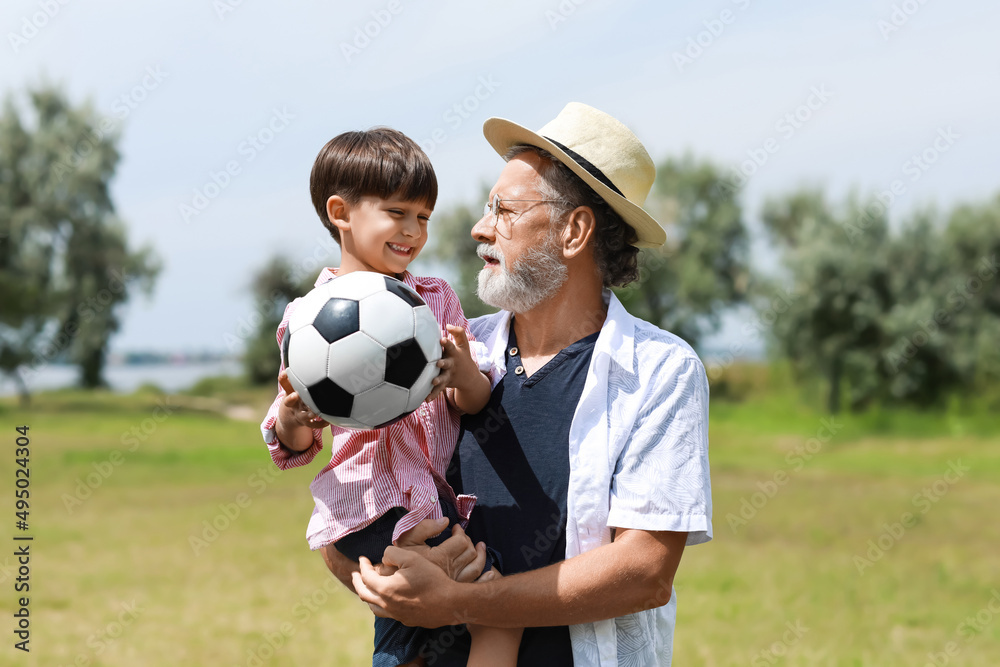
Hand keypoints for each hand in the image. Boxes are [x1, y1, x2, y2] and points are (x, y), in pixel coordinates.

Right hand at [278, 369, 328, 428]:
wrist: (291, 416)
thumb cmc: (298, 392)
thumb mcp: (295, 382)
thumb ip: (301, 368)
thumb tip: (308, 342)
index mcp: (290, 391)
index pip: (284, 383)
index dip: (284, 378)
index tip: (286, 372)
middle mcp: (293, 403)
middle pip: (288, 401)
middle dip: (292, 397)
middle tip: (297, 394)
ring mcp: (299, 413)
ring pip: (302, 415)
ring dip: (310, 412)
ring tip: (317, 410)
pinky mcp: (307, 422)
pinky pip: (314, 425)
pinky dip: (322, 422)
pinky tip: (331, 420)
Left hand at [353, 548, 468, 626]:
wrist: (449, 603)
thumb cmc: (431, 578)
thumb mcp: (411, 558)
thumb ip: (392, 554)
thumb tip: (384, 559)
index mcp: (385, 589)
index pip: (366, 577)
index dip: (362, 566)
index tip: (362, 558)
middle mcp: (387, 605)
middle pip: (364, 594)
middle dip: (357, 582)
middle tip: (355, 573)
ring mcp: (396, 615)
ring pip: (374, 608)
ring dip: (368, 596)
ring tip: (368, 588)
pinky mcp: (406, 620)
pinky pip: (387, 613)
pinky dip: (381, 604)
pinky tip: (388, 600)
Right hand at [394, 517, 486, 582]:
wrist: (392, 589)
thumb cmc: (397, 563)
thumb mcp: (406, 540)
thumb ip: (425, 527)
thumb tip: (445, 521)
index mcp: (439, 557)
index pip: (460, 541)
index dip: (460, 532)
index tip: (456, 529)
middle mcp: (449, 571)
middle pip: (470, 553)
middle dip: (469, 541)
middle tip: (463, 537)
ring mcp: (453, 583)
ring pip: (476, 568)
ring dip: (481, 556)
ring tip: (480, 548)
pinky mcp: (454, 593)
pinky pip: (475, 586)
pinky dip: (486, 578)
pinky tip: (491, 573)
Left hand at [424, 325, 479, 403]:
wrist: (470, 378)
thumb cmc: (463, 356)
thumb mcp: (464, 344)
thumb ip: (458, 332)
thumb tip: (447, 325)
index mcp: (454, 354)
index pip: (450, 346)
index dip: (447, 342)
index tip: (442, 339)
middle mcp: (451, 364)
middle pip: (447, 363)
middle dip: (443, 363)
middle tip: (438, 362)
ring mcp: (448, 375)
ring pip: (442, 378)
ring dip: (438, 380)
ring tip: (433, 382)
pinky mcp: (445, 384)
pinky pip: (438, 390)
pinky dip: (433, 395)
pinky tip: (426, 399)